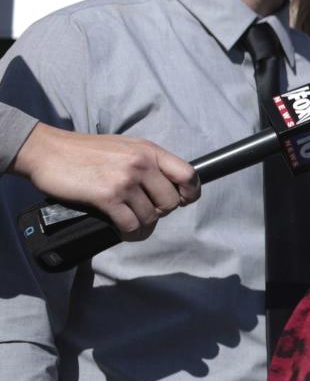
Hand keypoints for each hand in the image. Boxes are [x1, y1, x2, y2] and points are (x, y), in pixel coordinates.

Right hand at [11, 123, 199, 239]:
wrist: (47, 151)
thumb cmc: (85, 151)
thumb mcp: (124, 147)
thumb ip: (147, 162)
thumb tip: (165, 186)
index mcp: (149, 150)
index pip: (188, 175)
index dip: (190, 193)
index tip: (181, 201)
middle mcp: (141, 163)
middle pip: (171, 201)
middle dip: (161, 212)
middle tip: (144, 212)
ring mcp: (125, 180)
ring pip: (151, 216)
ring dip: (143, 226)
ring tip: (133, 225)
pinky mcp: (107, 196)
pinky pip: (131, 224)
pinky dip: (130, 233)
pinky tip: (123, 231)